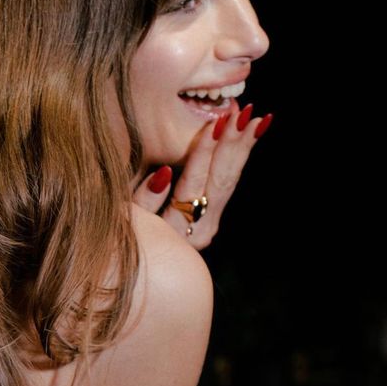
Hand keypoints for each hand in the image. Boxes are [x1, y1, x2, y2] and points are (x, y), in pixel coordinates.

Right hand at [133, 104, 272, 249]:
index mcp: (178, 226)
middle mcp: (202, 228)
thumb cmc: (130, 241)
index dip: (204, 152)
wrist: (146, 272)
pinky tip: (253, 136)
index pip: (194, 182)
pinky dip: (240, 158)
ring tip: (257, 121)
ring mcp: (210, 224)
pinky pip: (229, 184)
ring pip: (230, 181)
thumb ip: (145, 200)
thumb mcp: (129, 222)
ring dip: (243, 148)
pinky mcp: (213, 218)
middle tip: (243, 113)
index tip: (216, 124)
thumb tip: (164, 173)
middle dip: (232, 144)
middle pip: (220, 180)